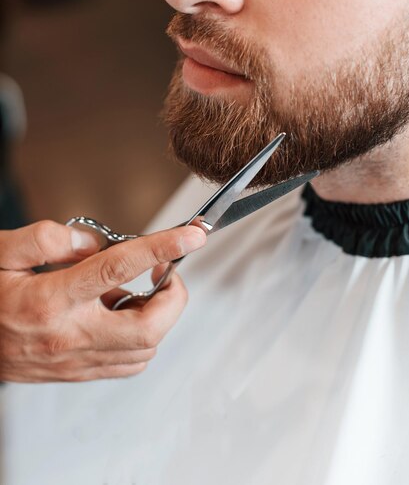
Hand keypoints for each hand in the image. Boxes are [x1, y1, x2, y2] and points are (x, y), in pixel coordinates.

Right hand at [0, 221, 205, 381]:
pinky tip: (124, 314)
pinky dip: (143, 338)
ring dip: (159, 316)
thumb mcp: (2, 253)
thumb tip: (90, 243)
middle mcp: (69, 336)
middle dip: (173, 296)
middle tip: (167, 270)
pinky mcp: (78, 373)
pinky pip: (129, 364)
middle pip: (147, 327)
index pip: (117, 269)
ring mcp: (75, 361)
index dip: (161, 248)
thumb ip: (46, 239)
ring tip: (141, 290)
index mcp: (50, 300)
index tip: (190, 236)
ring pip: (144, 350)